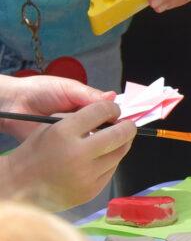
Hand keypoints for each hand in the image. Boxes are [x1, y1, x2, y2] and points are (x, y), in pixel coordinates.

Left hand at [0, 75, 114, 139]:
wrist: (15, 103)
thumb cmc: (42, 90)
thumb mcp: (68, 88)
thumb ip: (89, 94)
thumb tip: (114, 97)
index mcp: (85, 105)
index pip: (106, 112)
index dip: (115, 117)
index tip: (125, 123)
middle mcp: (81, 121)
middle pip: (101, 128)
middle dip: (108, 131)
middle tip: (117, 134)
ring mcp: (71, 134)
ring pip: (90, 139)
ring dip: (96, 141)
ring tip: (104, 143)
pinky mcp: (60, 145)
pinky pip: (73, 149)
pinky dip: (81, 149)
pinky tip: (87, 151)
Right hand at [0, 100, 135, 210]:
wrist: (18, 186)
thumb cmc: (36, 152)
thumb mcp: (51, 126)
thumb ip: (79, 117)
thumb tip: (110, 113)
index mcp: (64, 133)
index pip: (101, 111)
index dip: (112, 108)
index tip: (114, 111)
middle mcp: (77, 155)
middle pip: (119, 134)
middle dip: (128, 126)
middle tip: (127, 125)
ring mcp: (86, 176)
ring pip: (119, 153)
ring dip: (121, 144)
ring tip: (117, 140)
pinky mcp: (90, 191)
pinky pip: (111, 171)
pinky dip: (110, 162)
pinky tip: (103, 158)